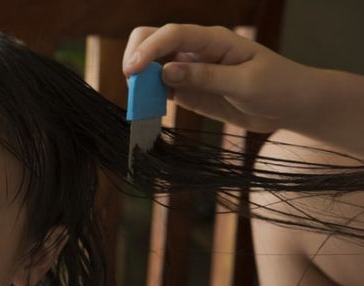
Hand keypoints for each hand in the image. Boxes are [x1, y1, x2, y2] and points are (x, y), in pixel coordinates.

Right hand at [122, 24, 315, 132]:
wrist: (292, 105)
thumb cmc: (279, 87)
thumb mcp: (246, 84)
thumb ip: (206, 77)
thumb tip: (167, 72)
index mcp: (213, 40)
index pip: (172, 34)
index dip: (149, 49)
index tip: (133, 71)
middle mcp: (197, 50)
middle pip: (153, 40)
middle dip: (136, 59)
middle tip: (133, 87)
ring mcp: (190, 69)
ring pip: (152, 65)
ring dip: (140, 81)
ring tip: (140, 104)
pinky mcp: (188, 89)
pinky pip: (160, 88)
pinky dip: (149, 97)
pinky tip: (149, 110)